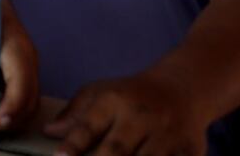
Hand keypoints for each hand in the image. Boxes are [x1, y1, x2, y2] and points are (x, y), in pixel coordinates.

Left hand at [0, 0, 39, 131]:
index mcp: (16, 47)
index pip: (21, 85)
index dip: (9, 108)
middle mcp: (27, 57)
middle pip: (30, 99)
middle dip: (11, 118)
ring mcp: (27, 63)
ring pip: (29, 101)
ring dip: (12, 117)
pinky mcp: (20, 67)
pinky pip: (23, 94)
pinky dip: (11, 109)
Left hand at [44, 71, 208, 155]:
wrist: (182, 90)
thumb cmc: (131, 95)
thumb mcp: (100, 92)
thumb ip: (75, 113)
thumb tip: (49, 131)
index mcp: (115, 100)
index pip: (89, 126)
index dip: (73, 145)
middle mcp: (141, 117)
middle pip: (116, 151)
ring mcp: (167, 136)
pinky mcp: (190, 152)